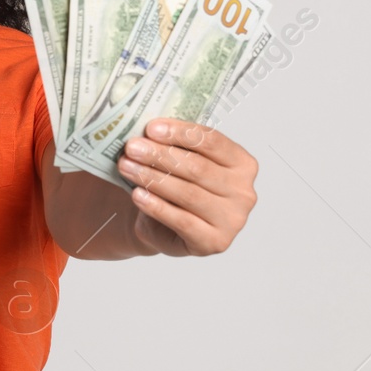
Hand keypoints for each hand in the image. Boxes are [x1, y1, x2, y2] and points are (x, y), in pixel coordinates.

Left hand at [116, 119, 258, 256]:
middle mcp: (243, 192)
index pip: (213, 141)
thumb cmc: (180, 187)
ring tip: (127, 167)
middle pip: (198, 168)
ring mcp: (232, 220)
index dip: (180, 133)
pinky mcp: (214, 242)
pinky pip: (181, 221)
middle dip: (160, 155)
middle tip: (132, 147)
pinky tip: (137, 195)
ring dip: (153, 178)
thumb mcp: (182, 162)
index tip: (151, 128)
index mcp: (242, 164)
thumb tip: (147, 132)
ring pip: (188, 194)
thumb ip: (175, 146)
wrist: (168, 226)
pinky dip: (156, 206)